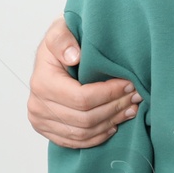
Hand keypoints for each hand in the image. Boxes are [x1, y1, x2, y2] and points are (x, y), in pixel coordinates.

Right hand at [28, 17, 138, 148]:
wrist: (52, 58)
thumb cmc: (63, 43)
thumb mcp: (61, 30)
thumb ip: (64, 39)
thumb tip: (74, 56)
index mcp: (42, 82)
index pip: (82, 98)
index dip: (110, 94)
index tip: (130, 84)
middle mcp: (37, 105)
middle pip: (85, 118)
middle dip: (115, 108)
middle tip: (136, 96)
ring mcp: (41, 121)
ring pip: (83, 132)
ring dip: (111, 122)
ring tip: (131, 109)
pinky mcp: (48, 131)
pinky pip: (76, 142)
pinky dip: (98, 136)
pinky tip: (114, 124)